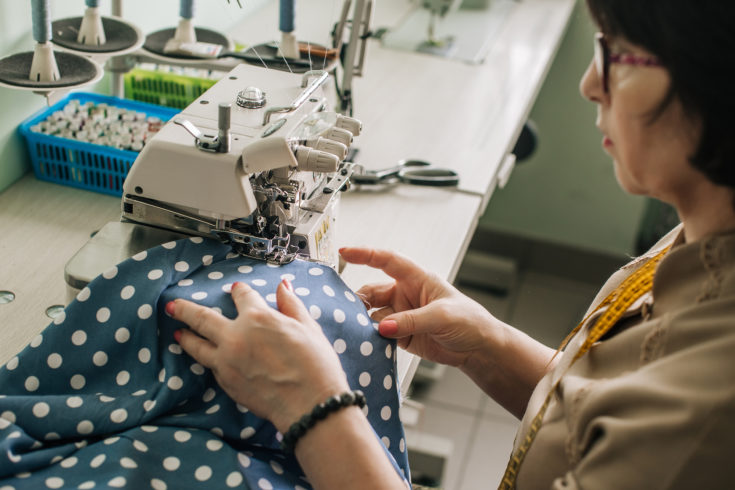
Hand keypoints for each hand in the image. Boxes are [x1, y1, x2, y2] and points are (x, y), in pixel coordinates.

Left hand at [167, 279, 349, 432]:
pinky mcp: (226, 383)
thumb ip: (291, 305)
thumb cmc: (315, 365)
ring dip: (186, 336)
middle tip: (172, 305)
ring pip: (197, 345)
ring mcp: (226, 362)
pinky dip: (204, 358)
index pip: (242, 296)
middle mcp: (236, 337)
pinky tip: (203, 357)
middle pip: (202, 318)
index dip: (239, 291)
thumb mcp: (308, 327)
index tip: (235, 289)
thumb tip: (283, 286)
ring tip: (177, 332)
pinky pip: (210, 366)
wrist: (309, 406)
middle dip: (186, 309)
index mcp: (258, 318)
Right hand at [339, 248, 495, 368]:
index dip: (365, 254)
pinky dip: (370, 338)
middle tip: (347, 311)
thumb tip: (383, 327)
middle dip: (359, 300)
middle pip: (372, 292)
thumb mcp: (442, 316)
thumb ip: (411, 321)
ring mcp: (401, 315)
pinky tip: (365, 343)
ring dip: (363, 323)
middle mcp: (405, 294)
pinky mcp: (400, 335)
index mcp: (417, 279)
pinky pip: (379, 334)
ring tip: (355, 331)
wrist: (478, 349)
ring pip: (373, 315)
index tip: (345, 252)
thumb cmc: (469, 321)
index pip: (387, 261)